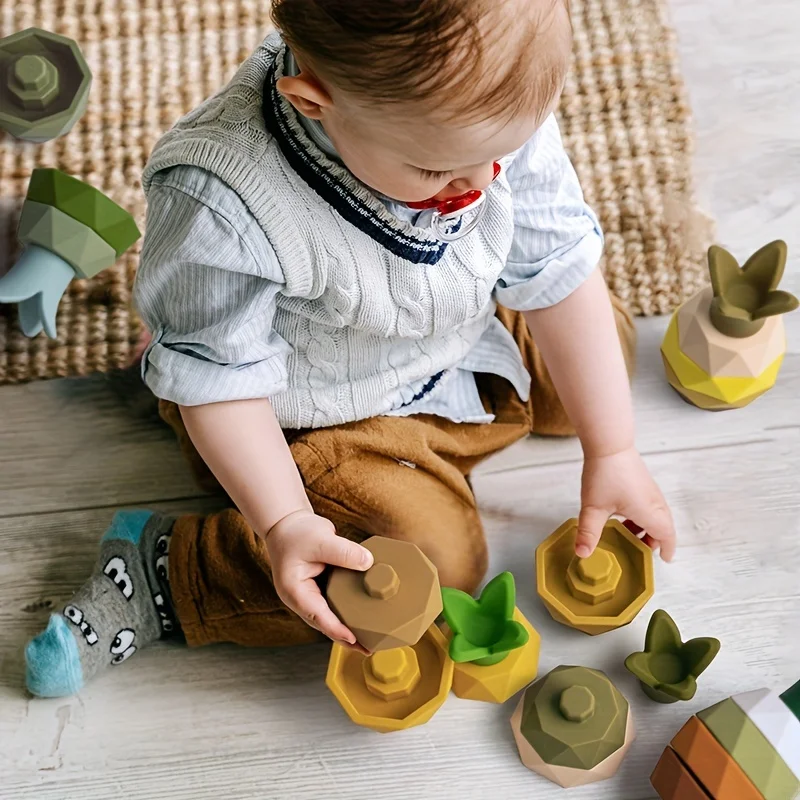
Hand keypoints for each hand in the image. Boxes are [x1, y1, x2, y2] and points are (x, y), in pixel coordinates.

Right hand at [266, 510, 373, 648]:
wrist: (287, 523)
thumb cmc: (296, 533)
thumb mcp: (320, 539)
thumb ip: (343, 551)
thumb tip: (369, 562)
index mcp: (295, 591)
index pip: (317, 615)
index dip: (336, 629)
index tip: (354, 639)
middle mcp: (302, 598)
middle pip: (325, 623)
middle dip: (346, 637)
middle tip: (368, 648)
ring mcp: (311, 595)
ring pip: (331, 616)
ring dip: (348, 627)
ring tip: (370, 639)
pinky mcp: (321, 588)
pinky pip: (336, 604)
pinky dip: (349, 611)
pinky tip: (365, 615)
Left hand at [577, 447, 675, 561]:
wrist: (609, 444)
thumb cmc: (605, 474)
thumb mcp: (593, 508)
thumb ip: (589, 533)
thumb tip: (583, 554)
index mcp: (650, 512)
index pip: (667, 536)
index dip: (667, 550)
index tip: (664, 559)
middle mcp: (655, 502)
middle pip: (663, 527)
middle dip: (654, 541)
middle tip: (638, 550)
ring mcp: (650, 490)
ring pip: (656, 515)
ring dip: (646, 528)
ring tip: (627, 534)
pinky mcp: (643, 482)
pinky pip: (649, 505)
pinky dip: (642, 515)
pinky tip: (622, 516)